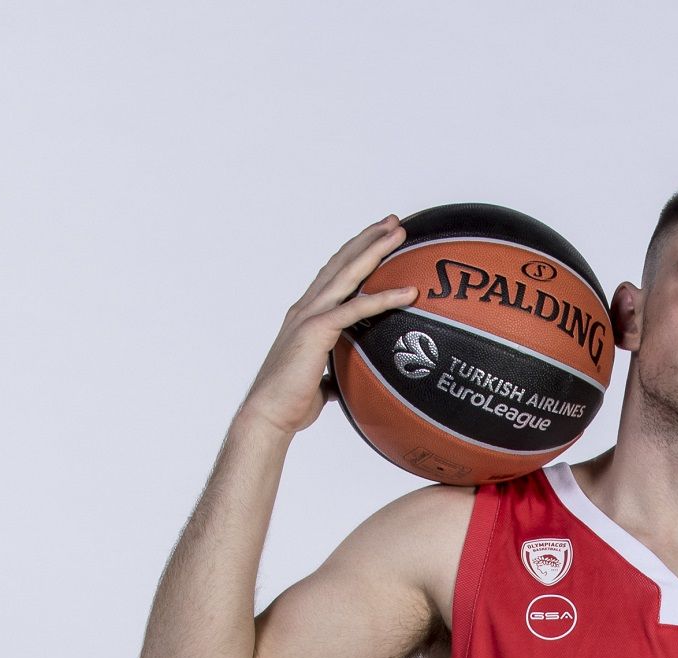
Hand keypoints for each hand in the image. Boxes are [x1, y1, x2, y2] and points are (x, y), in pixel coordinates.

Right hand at [238, 215, 418, 435]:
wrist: (269, 414)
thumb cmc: (291, 402)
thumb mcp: (320, 382)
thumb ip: (335, 372)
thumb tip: (349, 383)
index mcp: (306, 316)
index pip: (333, 276)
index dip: (353, 254)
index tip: (375, 238)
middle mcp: (306, 308)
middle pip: (341, 263)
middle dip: (367, 239)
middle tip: (392, 222)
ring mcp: (310, 316)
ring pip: (347, 273)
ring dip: (374, 250)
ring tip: (398, 232)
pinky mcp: (318, 330)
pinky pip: (356, 308)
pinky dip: (384, 297)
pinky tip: (408, 292)